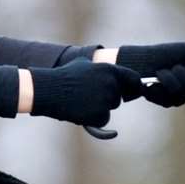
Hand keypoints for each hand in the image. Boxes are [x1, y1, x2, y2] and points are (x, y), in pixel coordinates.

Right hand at [26, 59, 143, 126]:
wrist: (50, 90)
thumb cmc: (64, 76)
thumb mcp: (83, 63)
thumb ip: (101, 68)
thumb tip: (111, 71)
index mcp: (110, 69)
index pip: (133, 78)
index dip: (133, 85)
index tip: (133, 90)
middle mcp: (111, 84)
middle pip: (118, 97)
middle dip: (107, 98)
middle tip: (88, 95)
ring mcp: (106, 100)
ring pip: (110, 108)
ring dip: (99, 108)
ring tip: (81, 101)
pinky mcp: (100, 115)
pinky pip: (103, 120)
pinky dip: (94, 119)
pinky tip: (80, 111)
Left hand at [115, 41, 184, 106]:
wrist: (137, 62)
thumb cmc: (162, 54)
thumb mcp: (184, 53)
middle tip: (181, 64)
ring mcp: (180, 97)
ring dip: (173, 76)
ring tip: (162, 70)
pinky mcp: (166, 102)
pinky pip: (170, 96)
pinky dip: (161, 83)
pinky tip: (154, 80)